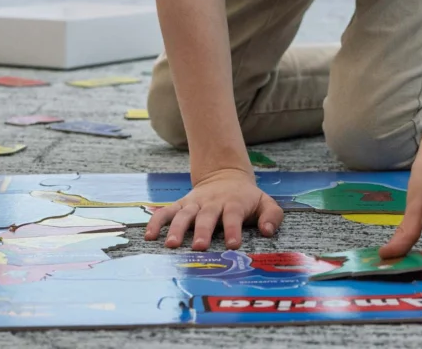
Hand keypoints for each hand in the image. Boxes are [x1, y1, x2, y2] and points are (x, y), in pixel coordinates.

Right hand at [144, 167, 284, 250]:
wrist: (226, 175)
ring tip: (171, 244)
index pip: (234, 216)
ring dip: (177, 228)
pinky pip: (166, 212)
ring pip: (184, 215)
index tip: (232, 244)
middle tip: (199, 247)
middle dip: (203, 231)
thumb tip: (266, 231)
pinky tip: (149, 236)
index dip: (233, 229)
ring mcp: (195, 204)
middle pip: (207, 217)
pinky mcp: (181, 205)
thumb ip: (272, 216)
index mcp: (234, 203)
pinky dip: (157, 222)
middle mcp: (212, 203)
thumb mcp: (265, 202)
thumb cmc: (247, 198)